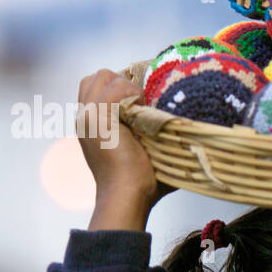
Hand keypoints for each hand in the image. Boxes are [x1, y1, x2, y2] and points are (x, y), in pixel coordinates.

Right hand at [75, 69, 174, 208]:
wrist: (128, 195)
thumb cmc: (141, 182)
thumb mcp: (141, 150)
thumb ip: (148, 132)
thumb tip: (187, 128)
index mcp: (91, 124)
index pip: (96, 86)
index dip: (120, 86)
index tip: (143, 100)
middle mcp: (84, 117)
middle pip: (97, 77)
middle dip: (123, 81)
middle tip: (143, 102)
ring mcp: (87, 115)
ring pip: (104, 76)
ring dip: (129, 87)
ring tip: (143, 109)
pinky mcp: (96, 116)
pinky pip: (116, 86)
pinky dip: (133, 93)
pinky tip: (144, 111)